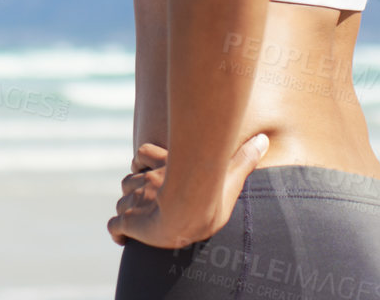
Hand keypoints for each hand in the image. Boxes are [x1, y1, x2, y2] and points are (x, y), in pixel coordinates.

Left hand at [106, 133, 269, 248]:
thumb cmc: (210, 194)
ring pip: (122, 201)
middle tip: (148, 204)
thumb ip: (243, 159)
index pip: (143, 155)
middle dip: (135, 190)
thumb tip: (264, 140)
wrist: (186, 211)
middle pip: (130, 180)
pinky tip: (122, 238)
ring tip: (139, 220)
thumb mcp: (229, 177)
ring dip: (127, 209)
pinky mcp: (130, 222)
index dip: (142, 162)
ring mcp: (136, 200)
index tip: (145, 168)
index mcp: (166, 168)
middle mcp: (147, 181)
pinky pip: (115, 226)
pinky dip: (116, 232)